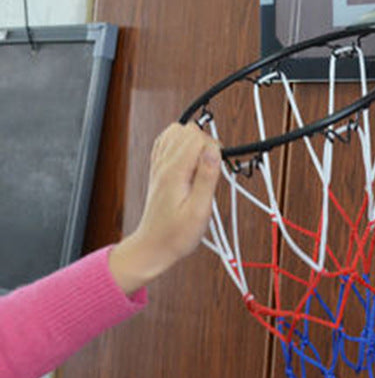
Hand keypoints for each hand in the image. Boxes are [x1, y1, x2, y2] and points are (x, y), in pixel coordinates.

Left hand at [109, 122, 221, 294]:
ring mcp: (158, 164)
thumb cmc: (176, 234)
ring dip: (194, 141)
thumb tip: (214, 150)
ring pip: (177, 131)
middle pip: (188, 130)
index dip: (214, 148)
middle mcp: (163, 164)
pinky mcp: (158, 168)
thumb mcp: (199, 211)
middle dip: (206, 142)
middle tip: (211, 168)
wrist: (153, 247)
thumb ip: (207, 177)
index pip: (197, 137)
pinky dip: (181, 144)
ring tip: (200, 164)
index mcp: (174, 172)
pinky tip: (189, 160)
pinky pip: (167, 141)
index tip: (218, 167)